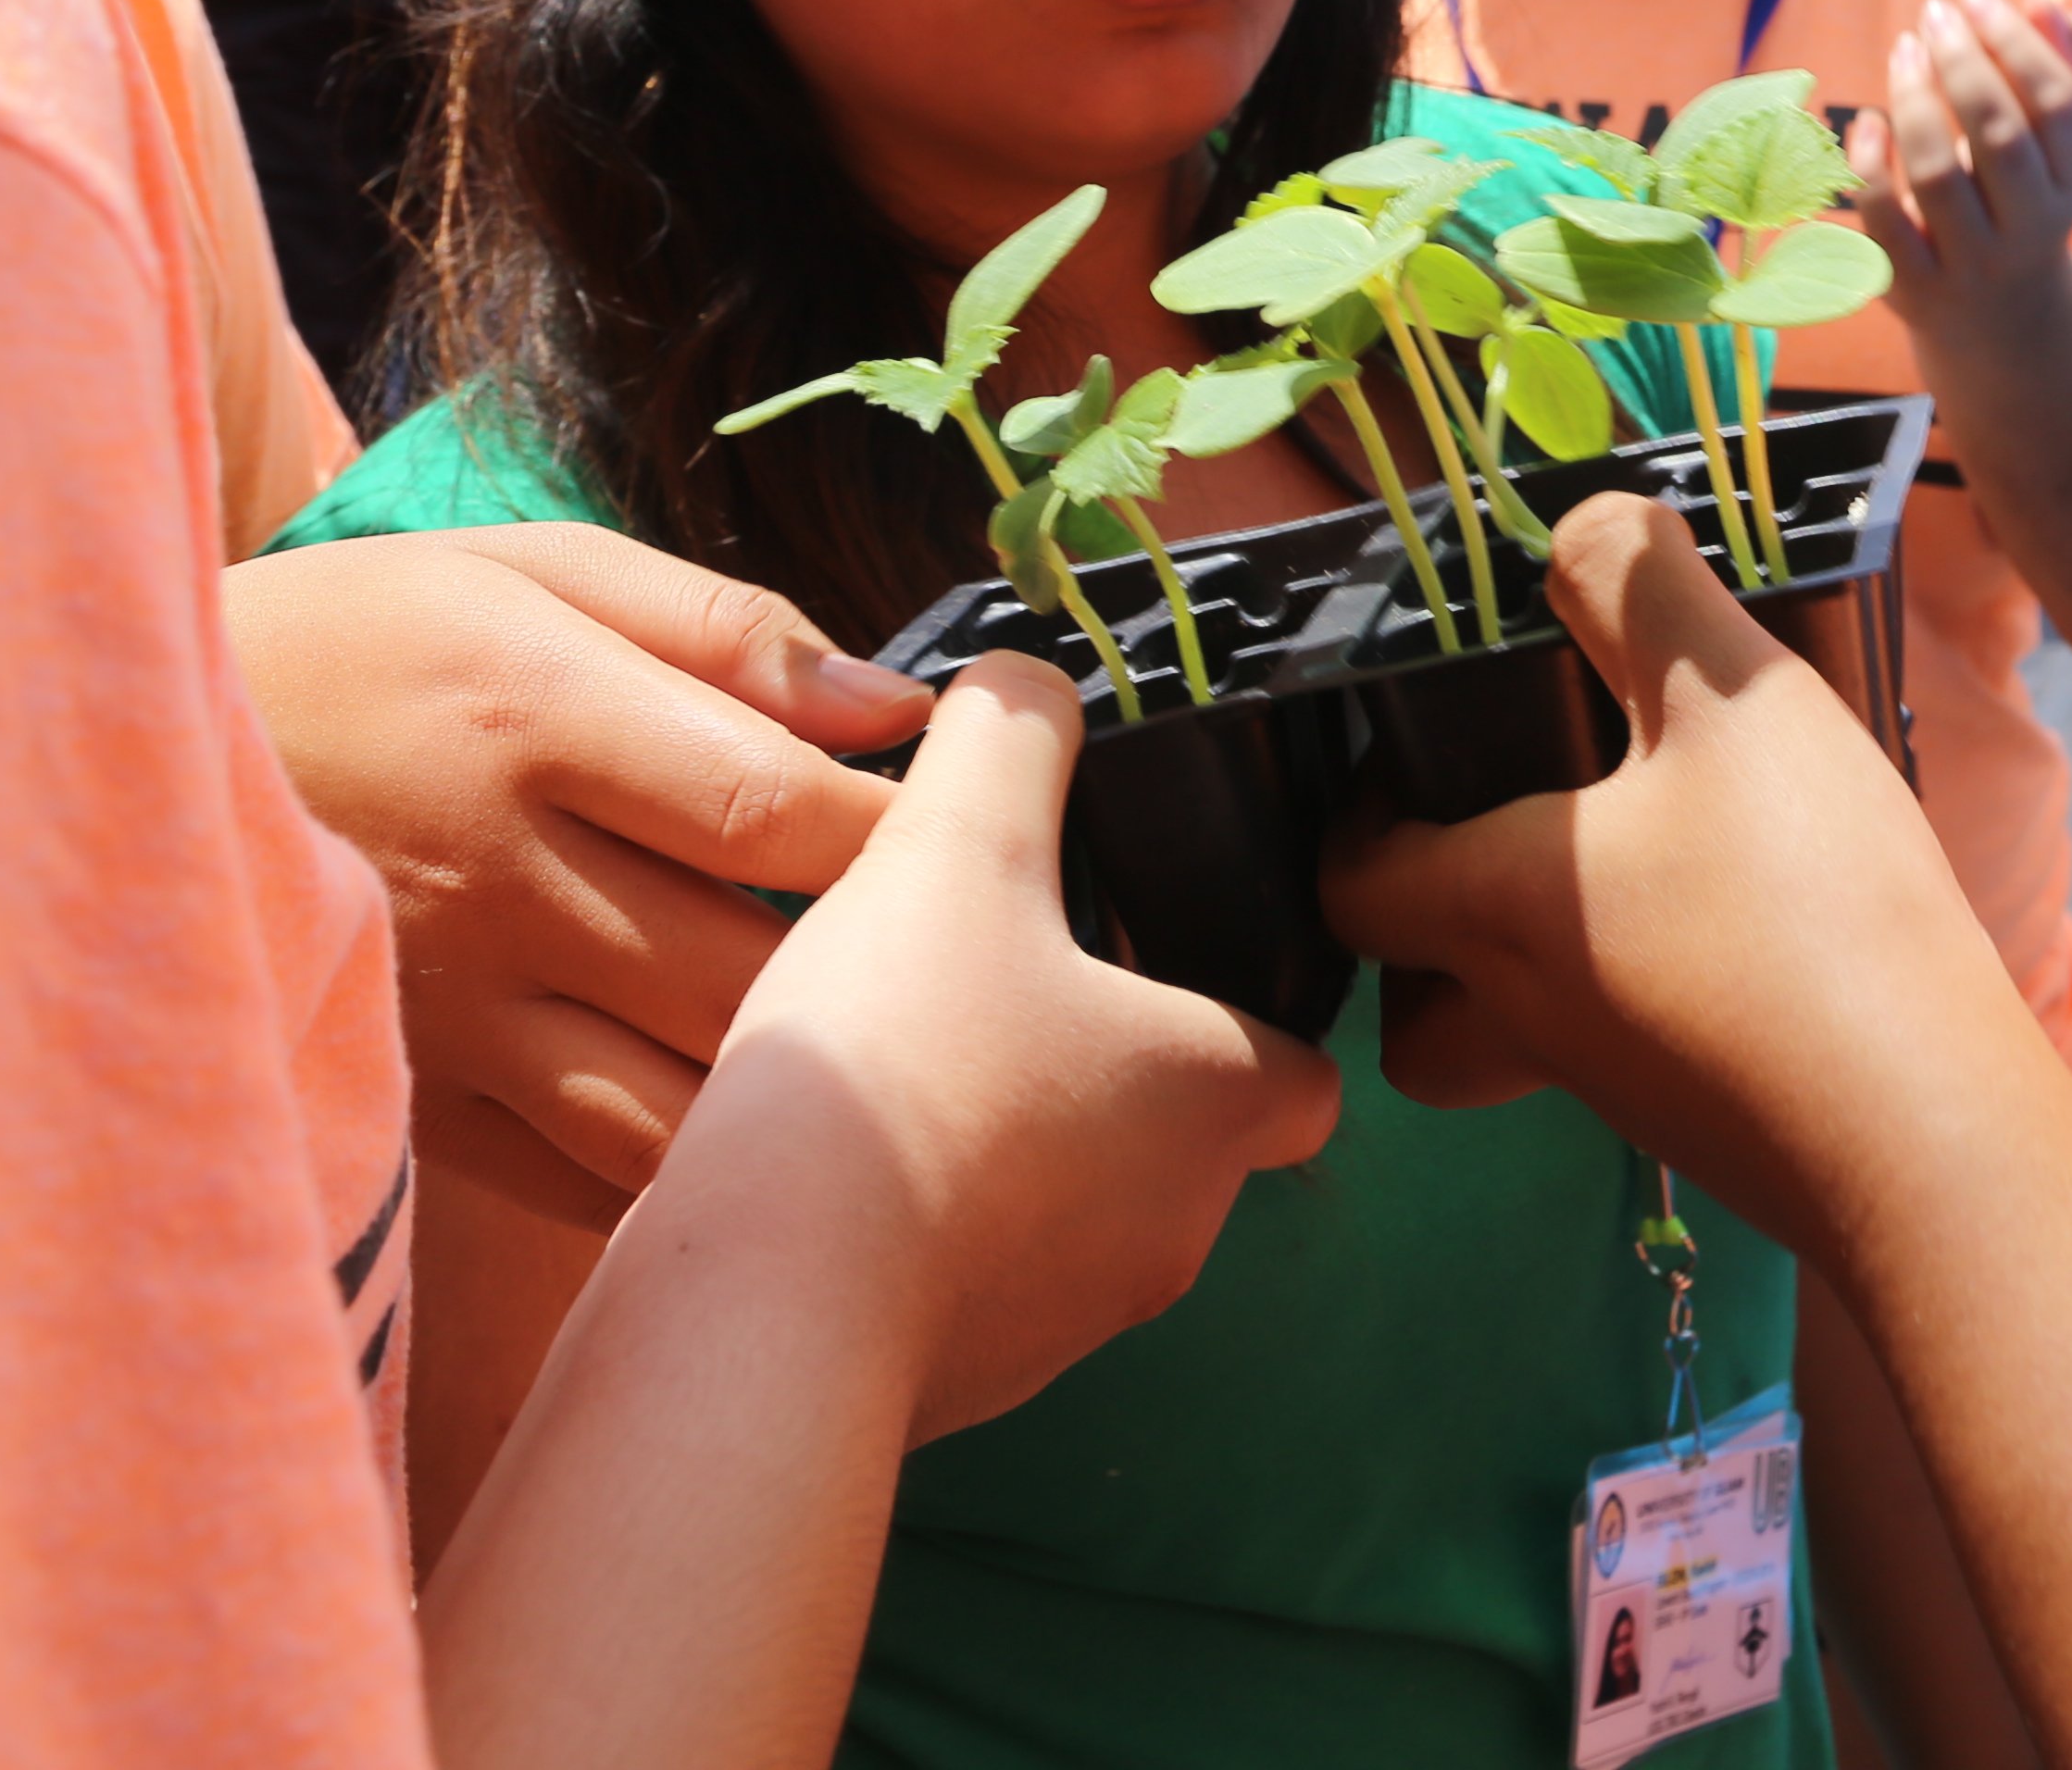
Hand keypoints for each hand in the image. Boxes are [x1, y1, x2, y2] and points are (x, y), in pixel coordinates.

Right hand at [226, 524, 929, 1227]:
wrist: (107, 756)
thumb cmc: (359, 641)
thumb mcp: (526, 575)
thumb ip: (720, 631)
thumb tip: (894, 704)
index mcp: (537, 721)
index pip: (779, 810)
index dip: (906, 836)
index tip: (976, 833)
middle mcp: (499, 880)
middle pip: (752, 970)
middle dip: (888, 982)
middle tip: (968, 970)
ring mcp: (452, 1010)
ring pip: (686, 1100)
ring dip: (803, 1105)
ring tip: (889, 1073)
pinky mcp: (416, 1100)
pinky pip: (590, 1171)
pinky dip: (694, 1170)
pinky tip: (763, 1146)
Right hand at [689, 651, 1341, 1441]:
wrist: (766, 1305)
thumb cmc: (900, 1068)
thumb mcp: (955, 849)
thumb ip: (1008, 744)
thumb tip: (1029, 681)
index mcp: (1215, 1106)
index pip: (1305, 1077)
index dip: (1257, 1021)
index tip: (1174, 967)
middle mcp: (1170, 1234)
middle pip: (1180, 1145)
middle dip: (1105, 1079)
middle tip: (1007, 996)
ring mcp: (1063, 1328)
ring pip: (1067, 1223)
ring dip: (1003, 1158)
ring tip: (902, 1075)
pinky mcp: (957, 1390)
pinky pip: (960, 1292)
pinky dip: (917, 1237)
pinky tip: (831, 1177)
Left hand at [1324, 497, 2029, 1252]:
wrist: (1928, 1134)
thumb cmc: (1809, 909)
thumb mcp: (1733, 697)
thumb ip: (1645, 589)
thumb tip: (1580, 524)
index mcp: (1502, 911)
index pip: (1352, 887)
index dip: (1355, 822)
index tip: (1411, 758)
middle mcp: (1535, 1021)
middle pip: (1415, 1021)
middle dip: (1424, 946)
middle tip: (1499, 850)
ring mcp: (1623, 1094)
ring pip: (1525, 1045)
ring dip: (1547, 972)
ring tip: (1643, 873)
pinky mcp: (1712, 1131)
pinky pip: (1639, 1064)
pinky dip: (1659, 1003)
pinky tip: (1751, 935)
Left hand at [1849, 0, 2071, 331]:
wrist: (1996, 319)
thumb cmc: (2021, 199)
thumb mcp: (2055, 145)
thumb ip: (2064, 68)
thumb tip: (2040, 0)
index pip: (2057, 104)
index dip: (2016, 42)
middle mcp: (2031, 230)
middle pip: (1999, 137)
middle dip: (1962, 62)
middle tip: (1933, 12)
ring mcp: (1970, 264)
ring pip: (1936, 176)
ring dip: (1913, 100)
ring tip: (1904, 48)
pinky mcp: (1911, 287)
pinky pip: (1881, 220)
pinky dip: (1868, 163)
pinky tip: (1867, 121)